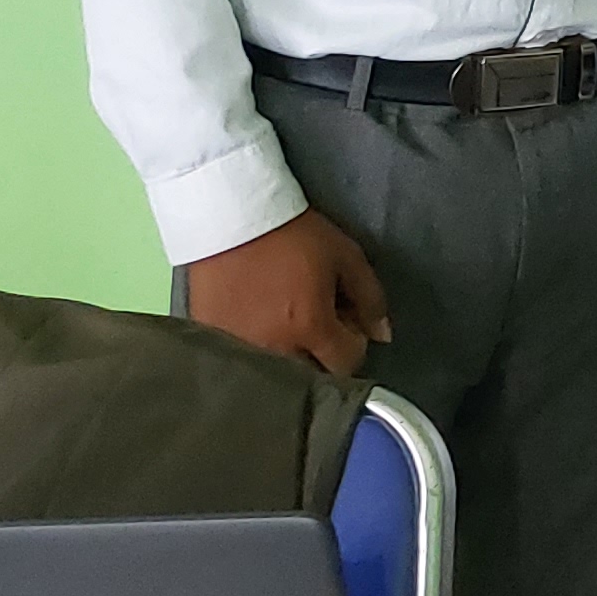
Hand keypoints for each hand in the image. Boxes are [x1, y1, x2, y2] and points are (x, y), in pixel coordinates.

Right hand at [185, 210, 391, 378]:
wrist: (233, 218)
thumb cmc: (295, 235)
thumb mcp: (345, 257)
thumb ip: (370, 298)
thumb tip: (383, 336)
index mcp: (310, 327)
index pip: (346, 364)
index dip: (354, 344)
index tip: (346, 323)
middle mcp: (275, 348)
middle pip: (311, 377)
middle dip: (323, 359)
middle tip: (318, 328)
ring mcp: (240, 349)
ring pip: (277, 376)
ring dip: (291, 360)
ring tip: (289, 329)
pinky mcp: (213, 341)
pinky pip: (244, 363)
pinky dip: (258, 354)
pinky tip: (261, 328)